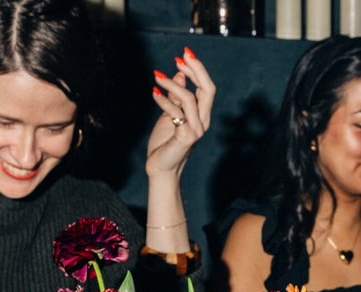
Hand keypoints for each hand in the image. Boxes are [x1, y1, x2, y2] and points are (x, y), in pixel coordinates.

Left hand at [146, 47, 214, 179]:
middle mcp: (203, 121)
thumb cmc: (165, 142)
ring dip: (172, 84)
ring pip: (189, 99)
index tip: (184, 54)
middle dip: (196, 70)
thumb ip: (176, 96)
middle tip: (180, 56)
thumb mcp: (171, 114)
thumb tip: (179, 73)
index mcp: (202, 114)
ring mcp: (196, 130)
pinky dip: (163, 101)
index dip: (198, 69)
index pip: (206, 87)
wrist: (161, 167)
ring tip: (157, 76)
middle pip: (207, 90)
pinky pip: (176, 113)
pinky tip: (153, 93)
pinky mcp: (186, 137)